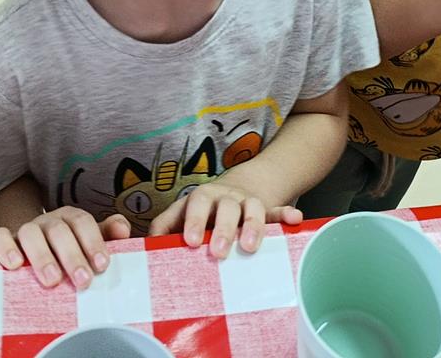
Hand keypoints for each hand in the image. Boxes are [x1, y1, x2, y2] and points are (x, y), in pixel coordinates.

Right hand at [0, 206, 129, 288]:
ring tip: (52, 281)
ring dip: (42, 256)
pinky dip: (5, 248)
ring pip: (30, 233)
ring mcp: (26, 230)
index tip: (101, 265)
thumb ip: (107, 235)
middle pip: (59, 230)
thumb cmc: (68, 252)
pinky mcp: (5, 241)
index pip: (83, 222)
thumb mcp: (89, 243)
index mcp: (71, 219)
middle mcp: (48, 221)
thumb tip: (123, 230)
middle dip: (72, 256)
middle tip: (83, 281)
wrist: (35, 251)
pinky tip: (14, 266)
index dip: (93, 242)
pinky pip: (0, 237)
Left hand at [146, 182, 301, 257]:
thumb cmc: (203, 211)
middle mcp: (225, 198)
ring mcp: (248, 203)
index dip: (193, 220)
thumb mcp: (181, 214)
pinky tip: (295, 220)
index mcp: (202, 198)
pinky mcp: (268, 210)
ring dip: (252, 225)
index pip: (195, 204)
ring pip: (253, 208)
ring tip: (250, 247)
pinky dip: (286, 214)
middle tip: (218, 252)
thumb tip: (145, 247)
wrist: (237, 188)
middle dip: (222, 229)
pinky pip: (279, 210)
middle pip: (225, 207)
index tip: (190, 241)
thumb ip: (164, 228)